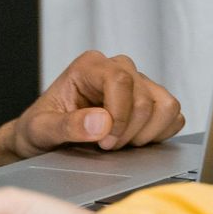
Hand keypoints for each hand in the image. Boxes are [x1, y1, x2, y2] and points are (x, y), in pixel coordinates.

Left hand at [0, 51, 184, 168]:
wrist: (42, 139)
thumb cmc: (39, 129)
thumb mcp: (41, 130)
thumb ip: (67, 126)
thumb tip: (101, 123)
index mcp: (89, 66)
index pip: (121, 80)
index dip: (119, 116)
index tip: (105, 141)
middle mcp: (117, 68)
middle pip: (144, 97)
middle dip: (129, 131)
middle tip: (107, 147)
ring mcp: (137, 83)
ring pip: (166, 105)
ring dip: (147, 133)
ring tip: (122, 143)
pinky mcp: (150, 101)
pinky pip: (173, 116)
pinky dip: (160, 134)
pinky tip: (135, 141)